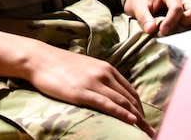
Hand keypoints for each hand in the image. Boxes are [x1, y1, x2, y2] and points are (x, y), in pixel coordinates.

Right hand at [26, 47, 153, 136]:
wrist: (39, 59)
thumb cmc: (59, 64)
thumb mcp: (85, 67)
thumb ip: (99, 77)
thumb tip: (109, 92)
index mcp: (106, 68)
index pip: (130, 90)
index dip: (140, 107)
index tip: (145, 120)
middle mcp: (103, 74)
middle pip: (130, 98)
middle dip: (142, 116)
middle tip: (151, 130)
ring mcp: (93, 83)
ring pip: (122, 102)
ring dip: (137, 119)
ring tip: (146, 131)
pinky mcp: (82, 92)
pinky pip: (107, 104)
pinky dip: (122, 114)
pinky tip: (131, 121)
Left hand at [123, 0, 190, 36]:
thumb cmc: (139, 1)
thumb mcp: (137, 7)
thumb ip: (143, 17)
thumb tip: (151, 30)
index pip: (177, 8)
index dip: (172, 21)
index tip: (163, 31)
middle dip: (189, 22)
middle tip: (174, 29)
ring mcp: (189, 6)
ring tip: (181, 31)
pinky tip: (185, 34)